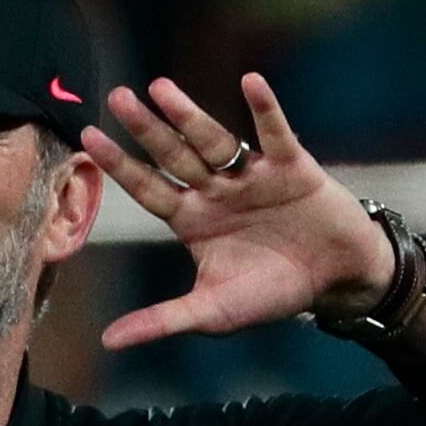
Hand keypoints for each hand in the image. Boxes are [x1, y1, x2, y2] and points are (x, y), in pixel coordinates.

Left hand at [79, 72, 392, 351]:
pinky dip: (265, 110)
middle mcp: (216, 191)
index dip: (120, 165)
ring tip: (160, 87)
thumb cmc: (272, 294)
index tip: (88, 138)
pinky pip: (277, 134)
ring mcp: (253, 175)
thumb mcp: (213, 311)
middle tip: (117, 97)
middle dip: (147, 129)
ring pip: (216, 141)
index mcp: (192, 219)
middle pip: (174, 155)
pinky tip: (250, 83)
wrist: (337, 280)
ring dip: (190, 115)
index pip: (148, 188)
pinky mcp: (294, 167)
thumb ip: (163, 320)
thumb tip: (107, 342)